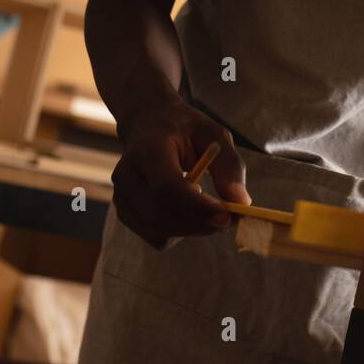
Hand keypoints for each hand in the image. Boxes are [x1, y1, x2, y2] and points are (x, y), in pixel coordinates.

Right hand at [111, 95, 251, 247]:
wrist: (149, 125)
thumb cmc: (185, 130)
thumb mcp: (213, 134)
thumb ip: (229, 165)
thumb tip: (241, 202)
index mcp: (148, 149)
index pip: (167, 187)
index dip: (198, 207)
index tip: (228, 216)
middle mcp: (127, 174)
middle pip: (162, 215)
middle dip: (202, 223)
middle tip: (231, 217)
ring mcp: (121, 196)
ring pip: (161, 232)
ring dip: (193, 228)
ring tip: (207, 204)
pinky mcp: (125, 213)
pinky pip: (157, 238)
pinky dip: (180, 232)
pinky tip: (188, 210)